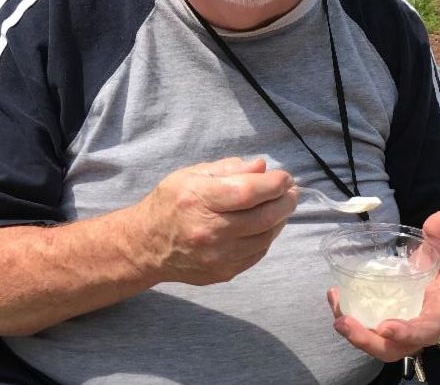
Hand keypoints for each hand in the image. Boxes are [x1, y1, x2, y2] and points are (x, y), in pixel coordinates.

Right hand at [132, 156, 296, 285]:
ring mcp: (217, 256)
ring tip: (282, 205)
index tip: (285, 177)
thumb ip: (229, 169)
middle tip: (292, 192)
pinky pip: (257, 253)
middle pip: (262, 217)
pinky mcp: (223, 273)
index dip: (273, 184)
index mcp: (198, 200)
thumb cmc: (170, 203)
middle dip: (285, 202)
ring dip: (280, 220)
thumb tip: (262, 166)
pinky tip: (267, 224)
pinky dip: (267, 237)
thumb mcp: (192, 174)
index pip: (247, 192)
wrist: (147, 245)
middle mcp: (208, 231)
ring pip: (264, 237)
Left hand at [327, 211, 439, 361]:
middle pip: (394, 347)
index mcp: (439, 313)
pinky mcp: (384, 324)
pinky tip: (335, 296)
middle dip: (368, 341)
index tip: (385, 327)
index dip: (407, 333)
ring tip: (336, 315)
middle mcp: (419, 329)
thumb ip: (439, 236)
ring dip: (353, 333)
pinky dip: (349, 316)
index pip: (426, 331)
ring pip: (377, 343)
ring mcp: (400, 330)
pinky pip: (367, 328)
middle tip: (344, 324)